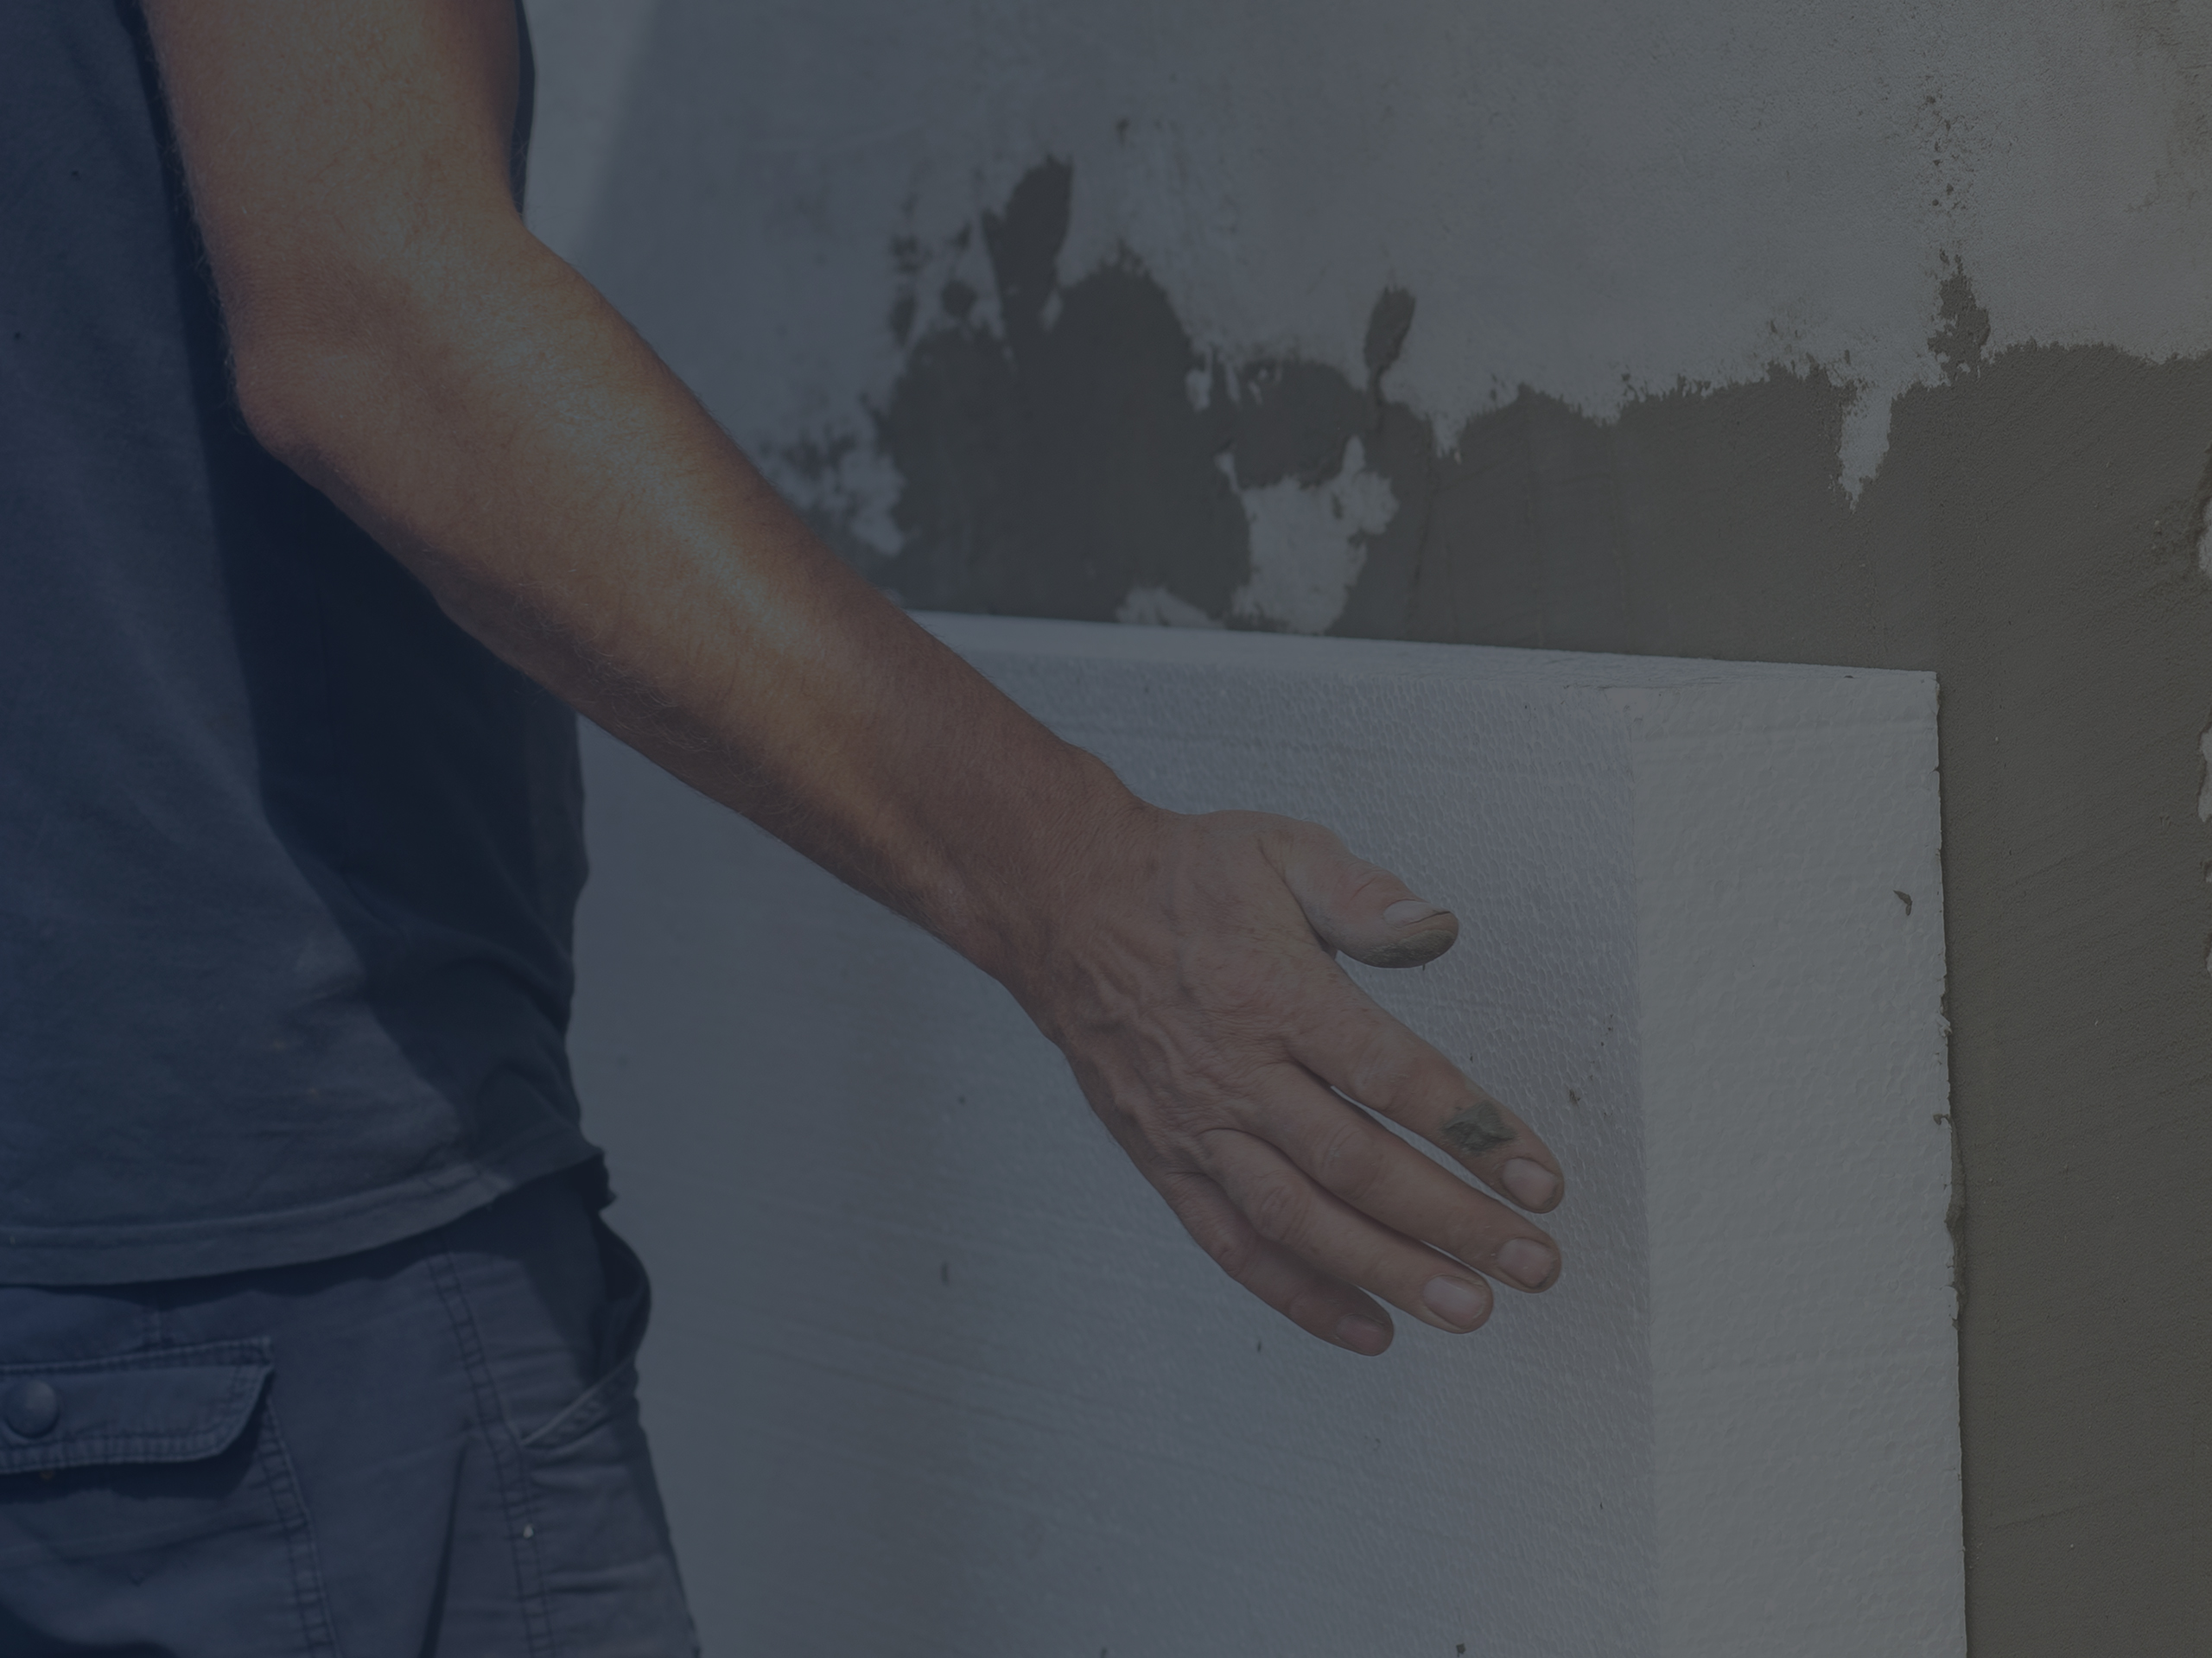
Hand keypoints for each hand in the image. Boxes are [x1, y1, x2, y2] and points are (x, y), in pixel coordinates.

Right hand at [1013, 806, 1565, 1355]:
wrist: (1063, 906)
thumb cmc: (1182, 878)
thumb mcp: (1282, 849)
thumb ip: (1363, 895)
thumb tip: (1436, 929)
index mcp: (1275, 993)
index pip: (1392, 1076)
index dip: (1472, 1133)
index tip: (1538, 1178)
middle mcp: (1237, 1071)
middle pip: (1357, 1165)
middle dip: (1453, 1222)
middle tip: (1532, 1262)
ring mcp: (1198, 1126)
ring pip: (1299, 1220)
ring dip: (1388, 1271)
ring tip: (1468, 1308)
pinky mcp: (1166, 1160)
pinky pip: (1234, 1243)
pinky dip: (1301, 1295)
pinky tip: (1369, 1326)